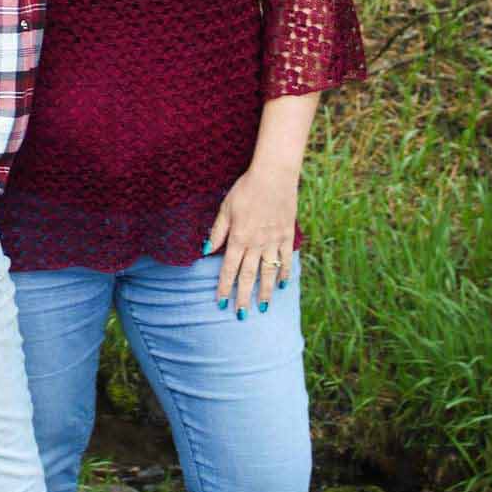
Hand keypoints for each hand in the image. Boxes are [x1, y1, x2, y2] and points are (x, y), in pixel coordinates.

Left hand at [205, 164, 295, 314]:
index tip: (221, 303)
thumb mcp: (225, 208)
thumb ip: (217, 231)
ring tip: (262, 308)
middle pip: (248, 276)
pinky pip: (285, 260)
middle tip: (241, 316)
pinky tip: (282, 285)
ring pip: (268, 273)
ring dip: (264, 292)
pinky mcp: (287, 236)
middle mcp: (256, 244)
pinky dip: (284, 273)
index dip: (224, 287)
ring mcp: (273, 242)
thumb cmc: (245, 189)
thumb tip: (205, 250)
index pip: (228, 269)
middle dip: (243, 297)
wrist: (274, 176)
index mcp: (238, 238)